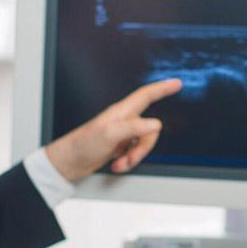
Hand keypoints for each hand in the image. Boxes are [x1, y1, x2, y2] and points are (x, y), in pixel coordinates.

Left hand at [45, 79, 181, 181]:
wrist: (70, 162)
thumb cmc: (84, 144)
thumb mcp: (110, 134)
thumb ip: (134, 128)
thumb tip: (155, 124)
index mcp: (122, 112)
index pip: (146, 95)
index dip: (163, 89)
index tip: (177, 83)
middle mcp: (124, 121)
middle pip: (150, 129)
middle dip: (144, 147)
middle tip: (131, 157)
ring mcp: (122, 134)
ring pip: (143, 143)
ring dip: (134, 157)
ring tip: (120, 163)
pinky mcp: (119, 146)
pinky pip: (134, 153)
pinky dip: (128, 161)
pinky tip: (117, 164)